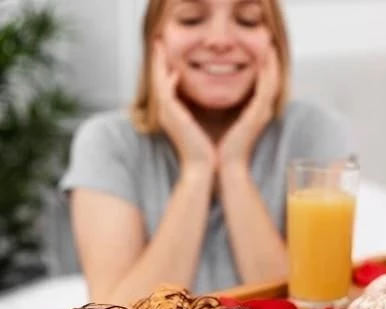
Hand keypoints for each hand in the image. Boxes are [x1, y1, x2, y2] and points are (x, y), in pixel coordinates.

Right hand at [152, 41, 215, 169]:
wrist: (203, 168)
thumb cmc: (205, 151)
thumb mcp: (199, 124)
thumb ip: (196, 111)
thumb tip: (199, 99)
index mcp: (173, 112)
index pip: (165, 82)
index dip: (164, 65)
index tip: (167, 50)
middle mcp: (167, 112)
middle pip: (157, 78)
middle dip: (157, 59)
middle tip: (158, 40)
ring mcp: (168, 115)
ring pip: (158, 82)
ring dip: (158, 63)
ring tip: (160, 46)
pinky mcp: (173, 118)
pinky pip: (166, 95)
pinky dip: (168, 82)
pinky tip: (174, 71)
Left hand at [217, 46, 279, 167]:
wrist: (222, 167)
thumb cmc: (220, 149)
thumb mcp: (226, 123)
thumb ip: (229, 109)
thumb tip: (220, 96)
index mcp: (255, 113)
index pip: (264, 85)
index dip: (265, 67)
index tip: (260, 51)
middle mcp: (262, 111)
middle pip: (272, 80)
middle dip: (272, 61)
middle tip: (269, 42)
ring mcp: (261, 113)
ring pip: (272, 81)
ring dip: (272, 62)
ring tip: (270, 45)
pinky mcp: (256, 115)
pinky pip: (265, 89)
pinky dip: (267, 73)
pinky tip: (264, 60)